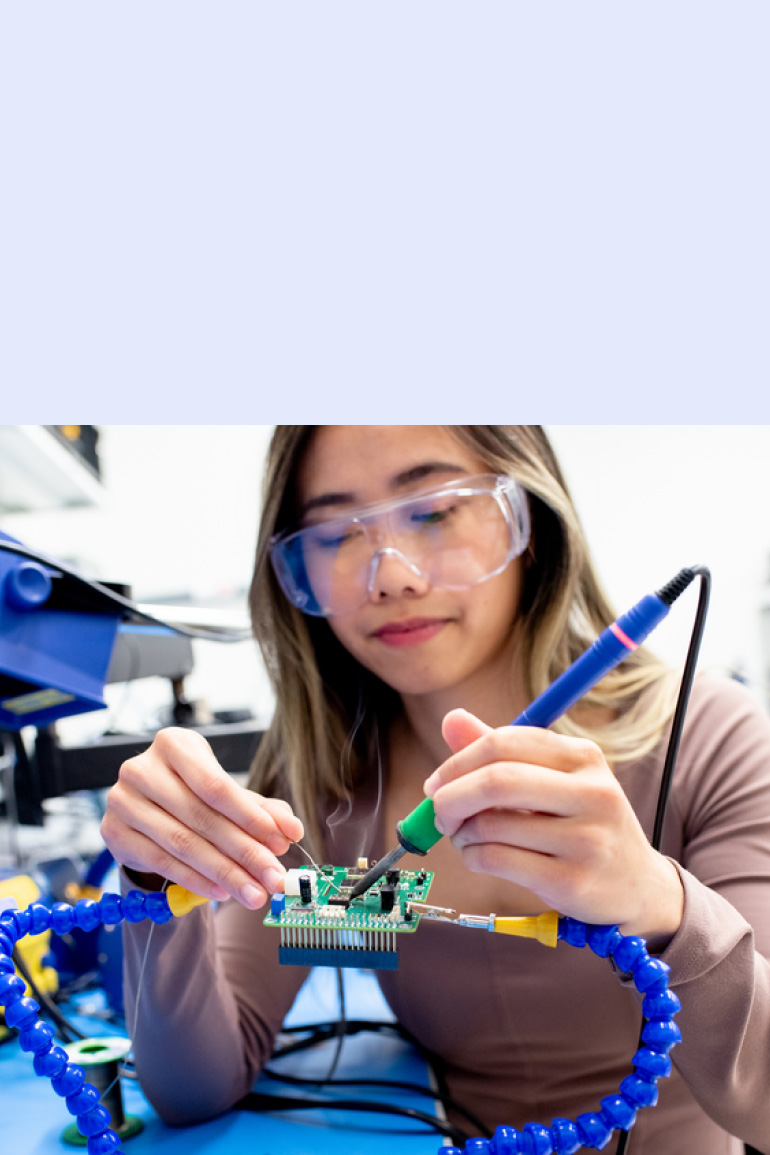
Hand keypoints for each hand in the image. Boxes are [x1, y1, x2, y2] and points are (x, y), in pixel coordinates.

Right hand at [100, 727, 303, 908]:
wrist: (146, 808)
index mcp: (174, 744)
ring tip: (254, 893)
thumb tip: (292, 829)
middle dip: (245, 853)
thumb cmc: (194, 794)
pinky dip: (195, 880)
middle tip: (274, 878)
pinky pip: (162, 862)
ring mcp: (122, 801)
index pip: (217, 786)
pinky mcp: (114, 833)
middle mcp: (141, 768)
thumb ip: (264, 810)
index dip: (250, 817)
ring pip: (183, 844)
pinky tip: (221, 892)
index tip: (281, 844)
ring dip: (224, 874)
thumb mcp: (230, 796)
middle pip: (202, 818)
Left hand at [424, 709, 682, 941]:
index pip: (504, 742)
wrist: (637, 886)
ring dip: (461, 833)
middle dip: (451, 797)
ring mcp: (587, 839)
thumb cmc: (581, 823)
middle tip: (438, 812)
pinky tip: (478, 857)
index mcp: (584, 757)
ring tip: (465, 838)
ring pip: (492, 825)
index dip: (458, 761)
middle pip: (497, 781)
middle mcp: (592, 792)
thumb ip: (501, 751)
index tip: (437, 782)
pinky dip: (473, 857)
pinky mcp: (573, 881)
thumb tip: (451, 719)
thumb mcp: (552, 779)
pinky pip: (498, 861)